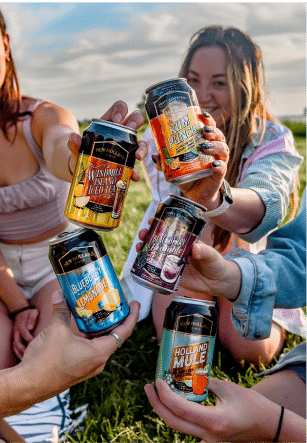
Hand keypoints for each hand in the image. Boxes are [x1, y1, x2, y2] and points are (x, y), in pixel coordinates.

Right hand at [12, 308, 38, 359]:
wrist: (22, 311)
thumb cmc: (30, 313)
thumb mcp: (33, 312)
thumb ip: (32, 319)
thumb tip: (30, 327)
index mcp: (21, 324)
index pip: (25, 333)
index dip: (30, 339)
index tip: (36, 344)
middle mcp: (16, 331)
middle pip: (18, 342)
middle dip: (24, 350)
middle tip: (31, 356)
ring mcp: (14, 335)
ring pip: (15, 346)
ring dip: (20, 353)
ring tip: (26, 360)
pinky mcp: (15, 338)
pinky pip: (14, 347)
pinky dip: (17, 353)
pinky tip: (22, 359)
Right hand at [20, 291, 139, 401]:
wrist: (28, 385)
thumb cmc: (45, 360)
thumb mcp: (55, 330)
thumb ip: (61, 310)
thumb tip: (60, 294)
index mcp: (99, 353)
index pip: (124, 332)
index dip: (132, 316)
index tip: (135, 304)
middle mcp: (98, 362)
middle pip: (114, 337)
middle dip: (115, 319)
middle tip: (113, 303)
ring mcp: (88, 368)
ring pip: (101, 344)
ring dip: (101, 328)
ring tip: (98, 312)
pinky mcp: (78, 370)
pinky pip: (91, 350)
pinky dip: (90, 337)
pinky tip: (82, 327)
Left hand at [67, 101, 146, 181]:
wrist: (79, 168)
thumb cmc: (80, 152)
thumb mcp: (77, 147)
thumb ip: (75, 143)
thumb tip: (73, 138)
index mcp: (109, 123)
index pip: (120, 108)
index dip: (121, 110)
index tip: (116, 120)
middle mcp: (121, 133)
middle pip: (135, 120)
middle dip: (136, 122)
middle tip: (131, 130)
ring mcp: (126, 148)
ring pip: (141, 142)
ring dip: (142, 148)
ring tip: (138, 157)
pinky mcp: (126, 164)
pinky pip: (135, 166)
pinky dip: (136, 171)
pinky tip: (134, 176)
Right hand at [136, 232, 240, 299]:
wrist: (218, 282)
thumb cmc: (215, 263)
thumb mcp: (211, 255)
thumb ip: (204, 251)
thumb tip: (195, 249)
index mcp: (185, 240)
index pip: (171, 228)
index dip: (160, 222)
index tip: (153, 219)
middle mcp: (177, 249)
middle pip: (159, 239)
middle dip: (148, 234)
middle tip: (143, 234)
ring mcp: (172, 261)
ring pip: (155, 253)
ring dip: (145, 248)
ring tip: (139, 246)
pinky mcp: (171, 274)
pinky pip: (158, 270)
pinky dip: (148, 266)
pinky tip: (141, 263)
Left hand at [144, 378, 280, 441]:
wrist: (270, 427)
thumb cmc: (253, 405)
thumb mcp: (228, 388)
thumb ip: (206, 383)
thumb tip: (189, 375)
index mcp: (213, 422)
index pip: (180, 410)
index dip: (164, 395)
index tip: (157, 380)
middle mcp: (208, 436)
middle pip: (172, 422)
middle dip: (156, 404)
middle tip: (149, 386)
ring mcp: (208, 441)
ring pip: (179, 427)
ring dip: (166, 409)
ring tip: (159, 391)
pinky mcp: (210, 440)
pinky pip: (189, 428)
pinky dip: (179, 414)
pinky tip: (176, 400)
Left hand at [153, 112, 228, 209]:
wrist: (195, 194)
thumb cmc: (187, 175)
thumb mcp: (174, 167)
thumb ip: (165, 162)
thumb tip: (155, 156)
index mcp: (205, 141)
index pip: (209, 126)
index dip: (207, 119)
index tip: (201, 113)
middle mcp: (215, 149)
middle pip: (218, 135)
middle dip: (212, 130)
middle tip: (203, 130)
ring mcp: (219, 160)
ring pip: (222, 149)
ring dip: (215, 146)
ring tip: (205, 146)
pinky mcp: (220, 174)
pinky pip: (222, 168)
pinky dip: (219, 165)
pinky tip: (214, 164)